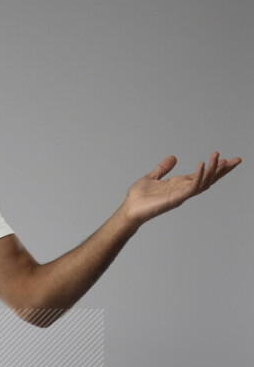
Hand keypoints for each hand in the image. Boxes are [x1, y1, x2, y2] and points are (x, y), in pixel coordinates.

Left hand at [122, 151, 241, 227]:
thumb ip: (163, 168)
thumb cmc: (138, 197)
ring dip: (213, 170)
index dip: (215, 167)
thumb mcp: (152, 177)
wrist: (129, 209)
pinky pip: (191, 188)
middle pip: (208, 179)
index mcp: (180, 184)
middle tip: (237, 160)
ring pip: (203, 182)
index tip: (227, 159)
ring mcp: (181, 195)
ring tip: (218, 156)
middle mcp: (183, 190)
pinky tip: (201, 165)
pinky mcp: (175, 199)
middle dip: (223, 170)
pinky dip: (198, 177)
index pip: (202, 174)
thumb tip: (173, 157)